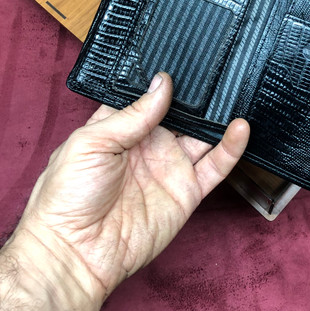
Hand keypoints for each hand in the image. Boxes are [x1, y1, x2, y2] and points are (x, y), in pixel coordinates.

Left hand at [14, 72, 249, 306]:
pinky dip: (231, 148)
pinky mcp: (187, 192)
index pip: (148, 97)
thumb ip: (132, 114)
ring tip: (236, 92)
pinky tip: (241, 127)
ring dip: (218, 117)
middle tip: (218, 70)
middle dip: (198, 95)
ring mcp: (169, 168)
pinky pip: (215, 167)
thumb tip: (163, 83)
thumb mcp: (92, 142)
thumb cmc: (68, 195)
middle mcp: (148, 145)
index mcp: (119, 128)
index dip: (164, 81)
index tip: (185, 57)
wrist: (77, 253)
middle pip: (181, 114)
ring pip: (202, 136)